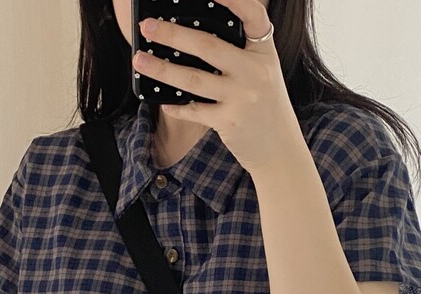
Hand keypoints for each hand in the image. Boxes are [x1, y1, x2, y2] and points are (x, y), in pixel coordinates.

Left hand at [132, 0, 302, 176]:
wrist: (280, 150)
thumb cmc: (267, 108)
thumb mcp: (264, 73)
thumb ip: (243, 53)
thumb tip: (199, 37)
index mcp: (264, 53)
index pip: (252, 15)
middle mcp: (254, 72)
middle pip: (208, 46)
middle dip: (173, 33)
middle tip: (147, 26)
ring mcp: (242, 98)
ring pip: (193, 79)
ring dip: (162, 69)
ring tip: (139, 60)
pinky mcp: (229, 122)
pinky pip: (195, 111)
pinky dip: (177, 107)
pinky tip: (163, 102)